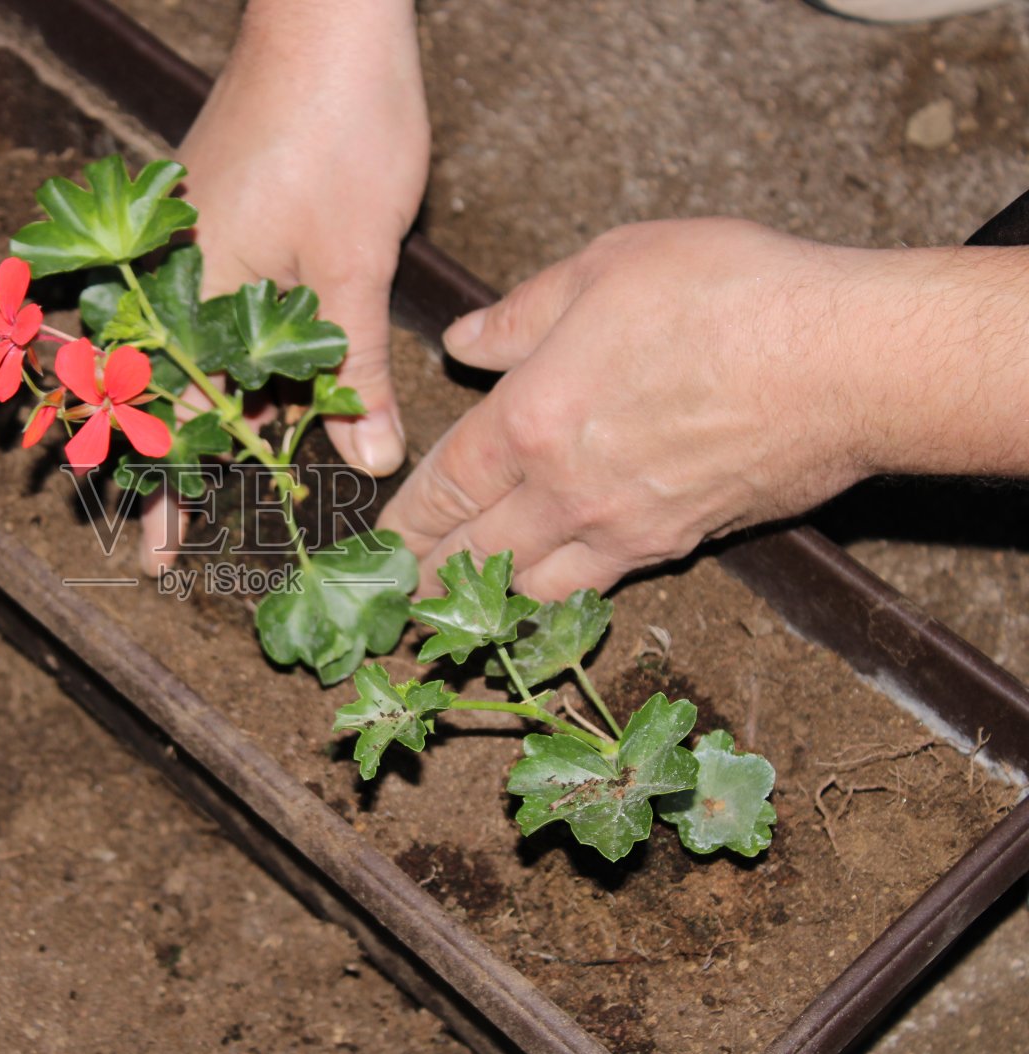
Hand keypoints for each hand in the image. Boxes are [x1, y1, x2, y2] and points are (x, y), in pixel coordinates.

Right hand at [140, 0, 429, 573]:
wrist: (327, 19)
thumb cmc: (337, 128)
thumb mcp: (355, 265)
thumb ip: (353, 367)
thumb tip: (369, 457)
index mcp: (191, 295)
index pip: (171, 422)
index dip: (170, 496)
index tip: (159, 560)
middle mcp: (174, 277)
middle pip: (165, 397)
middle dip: (174, 472)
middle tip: (175, 543)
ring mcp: (192, 245)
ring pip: (191, 359)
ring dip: (205, 422)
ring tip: (216, 488)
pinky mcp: (220, 221)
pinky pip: (212, 316)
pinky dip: (229, 364)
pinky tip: (256, 396)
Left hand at [381, 219, 891, 599]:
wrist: (846, 360)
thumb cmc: (725, 296)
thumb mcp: (601, 270)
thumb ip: (521, 315)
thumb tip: (461, 340)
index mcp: (529, 422)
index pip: (443, 489)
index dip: (405, 524)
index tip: (377, 547)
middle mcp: (566, 491)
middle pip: (478, 554)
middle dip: (430, 581)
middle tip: (396, 604)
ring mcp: (628, 527)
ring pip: (537, 586)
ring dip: (492, 603)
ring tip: (462, 614)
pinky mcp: (685, 541)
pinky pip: (606, 583)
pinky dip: (566, 596)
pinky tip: (555, 594)